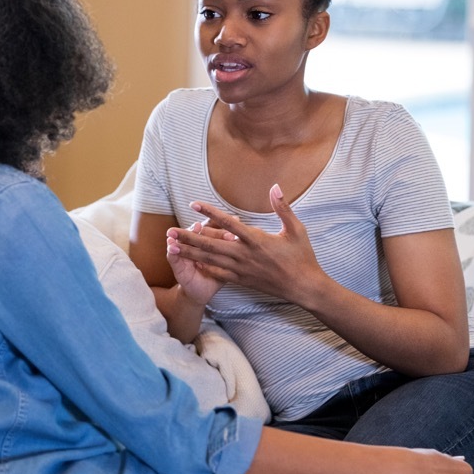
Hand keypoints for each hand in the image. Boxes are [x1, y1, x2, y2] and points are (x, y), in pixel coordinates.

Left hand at [166, 185, 327, 305]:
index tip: (193, 203)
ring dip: (190, 253)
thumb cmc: (302, 256)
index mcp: (256, 240)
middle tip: (169, 231)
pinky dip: (203, 268)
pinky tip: (190, 265)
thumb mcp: (296, 229)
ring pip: (210, 260)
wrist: (303, 287)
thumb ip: (283, 207)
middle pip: (210, 244)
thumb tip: (275, 186)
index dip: (209, 212)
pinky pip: (218, 273)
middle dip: (188, 237)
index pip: (228, 222)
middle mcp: (244, 255)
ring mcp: (241, 269)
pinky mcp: (241, 280)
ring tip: (172, 247)